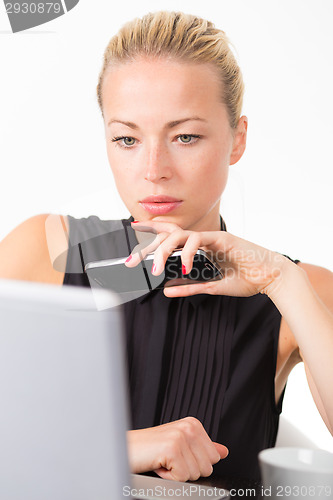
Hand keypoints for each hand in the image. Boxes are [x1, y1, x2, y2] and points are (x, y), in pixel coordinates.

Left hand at [126, 220, 291, 297]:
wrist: (270, 278)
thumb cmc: (246, 279)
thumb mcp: (212, 286)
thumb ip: (190, 287)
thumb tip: (167, 289)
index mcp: (201, 248)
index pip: (172, 236)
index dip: (153, 232)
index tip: (134, 230)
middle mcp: (203, 239)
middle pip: (170, 234)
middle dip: (148, 245)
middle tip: (131, 260)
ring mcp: (212, 237)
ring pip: (180, 234)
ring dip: (164, 250)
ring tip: (154, 268)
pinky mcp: (222, 238)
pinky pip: (198, 240)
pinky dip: (188, 253)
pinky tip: (184, 266)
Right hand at [127, 416, 227, 481]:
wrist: (125, 449)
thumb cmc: (149, 449)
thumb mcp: (179, 445)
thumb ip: (203, 448)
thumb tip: (223, 452)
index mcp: (193, 424)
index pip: (214, 457)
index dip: (194, 463)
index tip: (177, 455)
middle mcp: (189, 427)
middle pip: (208, 467)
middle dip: (187, 469)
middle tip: (169, 459)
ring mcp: (181, 437)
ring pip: (196, 474)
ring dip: (177, 473)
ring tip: (163, 460)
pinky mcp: (172, 449)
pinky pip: (183, 478)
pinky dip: (169, 477)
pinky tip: (159, 464)